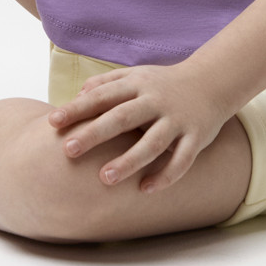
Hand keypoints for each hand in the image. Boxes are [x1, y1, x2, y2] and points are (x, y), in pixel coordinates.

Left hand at [46, 58, 230, 193]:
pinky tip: (145, 190)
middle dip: (95, 133)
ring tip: (104, 179)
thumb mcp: (136, 76)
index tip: (52, 122)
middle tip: (69, 150)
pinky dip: (165, 175)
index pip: (102, 96)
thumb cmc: (164, 83)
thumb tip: (77, 96)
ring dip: (129, 160)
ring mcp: (177, 119)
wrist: (213, 80)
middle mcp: (156, 100)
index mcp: (137, 85)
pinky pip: (182, 159)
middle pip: (122, 117)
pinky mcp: (196, 136)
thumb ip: (106, 84)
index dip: (77, 108)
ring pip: (152, 142)